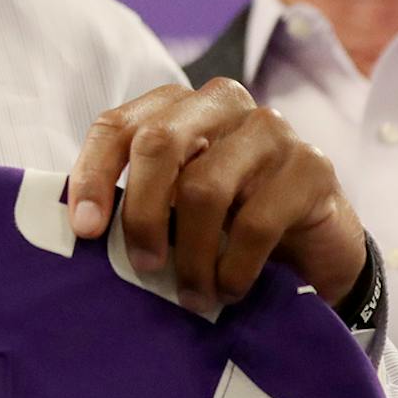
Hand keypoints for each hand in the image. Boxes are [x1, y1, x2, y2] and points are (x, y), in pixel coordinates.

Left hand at [66, 79, 365, 311]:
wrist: (315, 248)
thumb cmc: (228, 222)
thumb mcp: (173, 206)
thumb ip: (134, 201)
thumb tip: (82, 227)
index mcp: (176, 106)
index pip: (117, 127)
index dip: (93, 176)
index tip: (84, 229)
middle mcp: (221, 104)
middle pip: (159, 144)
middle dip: (142, 213)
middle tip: (142, 265)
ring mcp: (270, 130)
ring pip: (205, 188)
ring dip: (191, 255)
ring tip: (191, 294)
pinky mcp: (311, 167)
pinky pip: (256, 222)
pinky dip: (234, 267)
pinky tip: (229, 289)